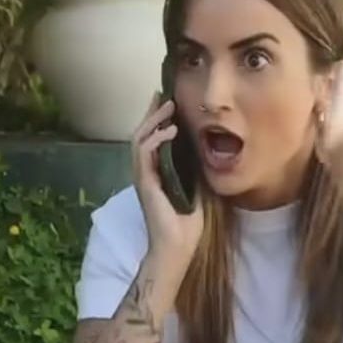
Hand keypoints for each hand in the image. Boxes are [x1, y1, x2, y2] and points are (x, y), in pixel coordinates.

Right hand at [132, 94, 203, 272]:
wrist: (177, 246)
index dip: (158, 120)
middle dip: (153, 113)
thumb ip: (194, 168)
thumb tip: (203, 147)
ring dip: (154, 121)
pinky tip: (169, 131)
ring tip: (169, 106)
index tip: (168, 101)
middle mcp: (146, 172)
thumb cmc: (187, 223)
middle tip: (165, 95)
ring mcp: (143, 177)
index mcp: (156, 172)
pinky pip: (144, 154)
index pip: (152, 140)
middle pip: (142, 134)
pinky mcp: (145, 183)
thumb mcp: (196, 187)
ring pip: (139, 139)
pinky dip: (155, 140)